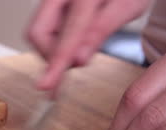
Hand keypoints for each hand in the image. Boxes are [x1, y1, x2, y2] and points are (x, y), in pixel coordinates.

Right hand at [26, 0, 149, 90]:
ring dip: (54, 48)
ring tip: (80, 45)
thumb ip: (100, 31)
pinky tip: (73, 42)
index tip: (46, 85)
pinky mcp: (51, 4)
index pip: (66, 35)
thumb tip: (77, 60)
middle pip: (37, 33)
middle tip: (72, 63)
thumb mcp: (127, 5)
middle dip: (51, 55)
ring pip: (38, 33)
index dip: (56, 63)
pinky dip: (56, 41)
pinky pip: (44, 28)